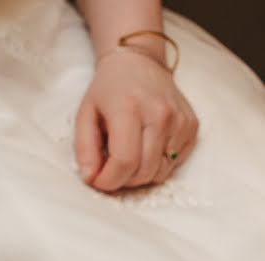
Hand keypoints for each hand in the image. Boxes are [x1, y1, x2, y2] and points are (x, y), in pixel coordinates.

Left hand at [74, 51, 197, 191]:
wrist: (138, 62)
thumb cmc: (107, 90)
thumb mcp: (84, 115)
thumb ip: (84, 149)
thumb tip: (90, 178)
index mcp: (129, 109)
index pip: (125, 161)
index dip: (108, 181)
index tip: (97, 180)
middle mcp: (160, 114)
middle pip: (144, 171)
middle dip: (122, 180)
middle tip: (109, 170)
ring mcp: (180, 120)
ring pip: (161, 172)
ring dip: (140, 175)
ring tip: (126, 157)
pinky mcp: (192, 125)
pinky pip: (175, 163)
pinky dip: (157, 165)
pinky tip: (145, 148)